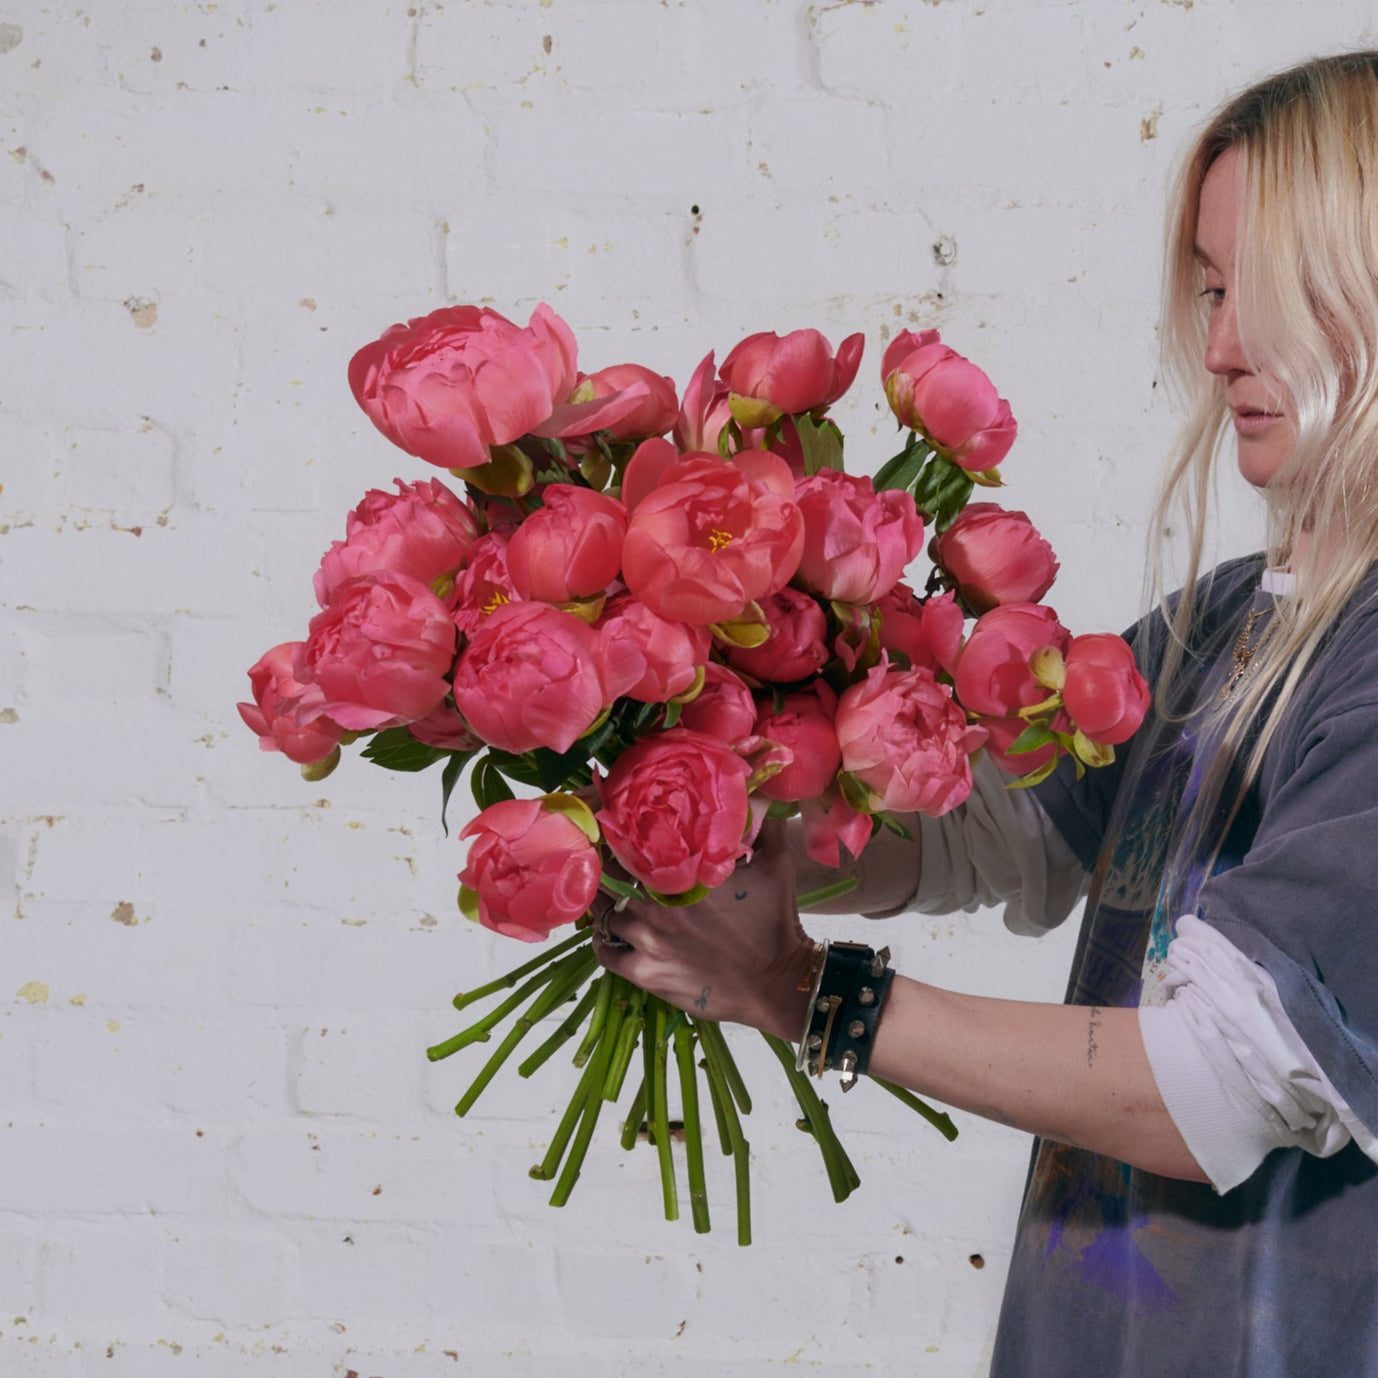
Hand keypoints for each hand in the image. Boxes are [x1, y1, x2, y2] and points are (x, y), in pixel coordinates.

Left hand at [592, 819, 816, 1040]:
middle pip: (609, 877)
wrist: (778, 981)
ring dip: (608, 904)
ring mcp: (649, 942)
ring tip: (615, 898)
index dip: (619, 834)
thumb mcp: (776, 861)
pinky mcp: (647, 974)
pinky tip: (612, 934)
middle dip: (608, 868)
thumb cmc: (775, 919)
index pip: (629, 842)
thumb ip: (760, 821)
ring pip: (604, 914)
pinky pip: (606, 953)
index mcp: (683, 872)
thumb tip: (750, 790)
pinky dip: (604, 941)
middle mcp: (657, 906)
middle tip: (615, 866)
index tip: (621, 831)